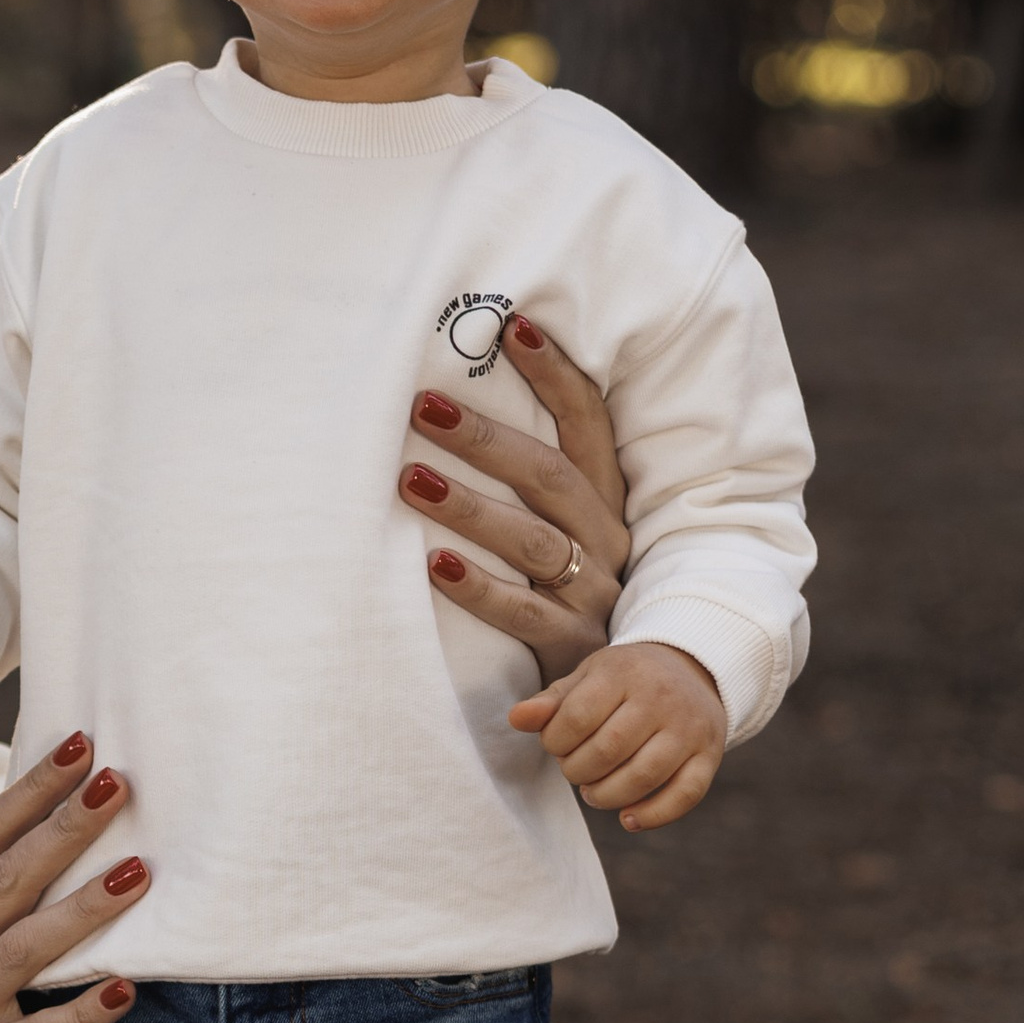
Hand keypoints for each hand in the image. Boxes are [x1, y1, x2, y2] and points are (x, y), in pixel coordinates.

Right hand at [0, 734, 149, 1022]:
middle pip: (7, 877)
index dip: (33, 788)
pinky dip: (80, 1015)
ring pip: (24, 949)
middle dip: (63, 828)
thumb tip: (62, 832)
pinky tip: (127, 993)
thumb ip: (0, 899)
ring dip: (82, 910)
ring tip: (137, 873)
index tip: (82, 741)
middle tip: (117, 781)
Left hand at [400, 312, 628, 678]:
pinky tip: (433, 565)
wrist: (613, 695)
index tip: (513, 326)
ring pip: (534, 543)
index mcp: (606, 503)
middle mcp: (606, 541)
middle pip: (550, 478)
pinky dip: (478, 589)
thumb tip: (451, 407)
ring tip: (410, 480)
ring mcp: (593, 595)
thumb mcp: (559, 534)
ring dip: (471, 507)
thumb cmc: (565, 595)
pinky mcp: (572, 647)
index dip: (557, 375)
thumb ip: (529, 482)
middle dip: (488, 438)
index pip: (589, 426)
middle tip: (424, 406)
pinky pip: (524, 615)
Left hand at [510, 640, 726, 830]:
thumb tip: (516, 719)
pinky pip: (684, 795)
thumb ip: (552, 702)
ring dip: (607, 796)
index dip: (555, 743)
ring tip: (593, 792)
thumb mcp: (588, 677)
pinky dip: (653, 815)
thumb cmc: (626, 679)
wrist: (693, 668)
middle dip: (578, 771)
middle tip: (575, 770)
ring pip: (643, 776)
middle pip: (608, 751)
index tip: (556, 745)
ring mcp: (689, 727)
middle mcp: (661, 698)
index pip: (576, 719)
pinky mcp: (709, 754)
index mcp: (624, 672)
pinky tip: (628, 819)